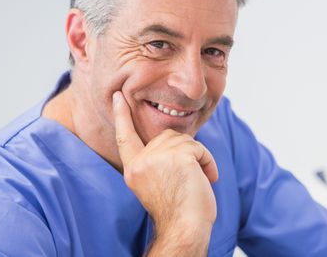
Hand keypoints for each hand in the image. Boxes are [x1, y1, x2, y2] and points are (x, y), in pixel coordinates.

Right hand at [112, 91, 217, 253]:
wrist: (185, 229)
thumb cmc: (178, 211)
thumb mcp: (159, 181)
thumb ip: (157, 160)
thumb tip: (172, 139)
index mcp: (133, 169)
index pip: (125, 137)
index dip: (122, 116)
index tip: (118, 97)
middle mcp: (141, 162)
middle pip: (167, 136)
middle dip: (185, 152)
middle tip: (192, 178)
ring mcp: (157, 157)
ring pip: (184, 140)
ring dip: (198, 158)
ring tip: (199, 180)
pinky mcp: (177, 156)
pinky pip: (198, 147)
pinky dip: (208, 161)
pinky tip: (208, 178)